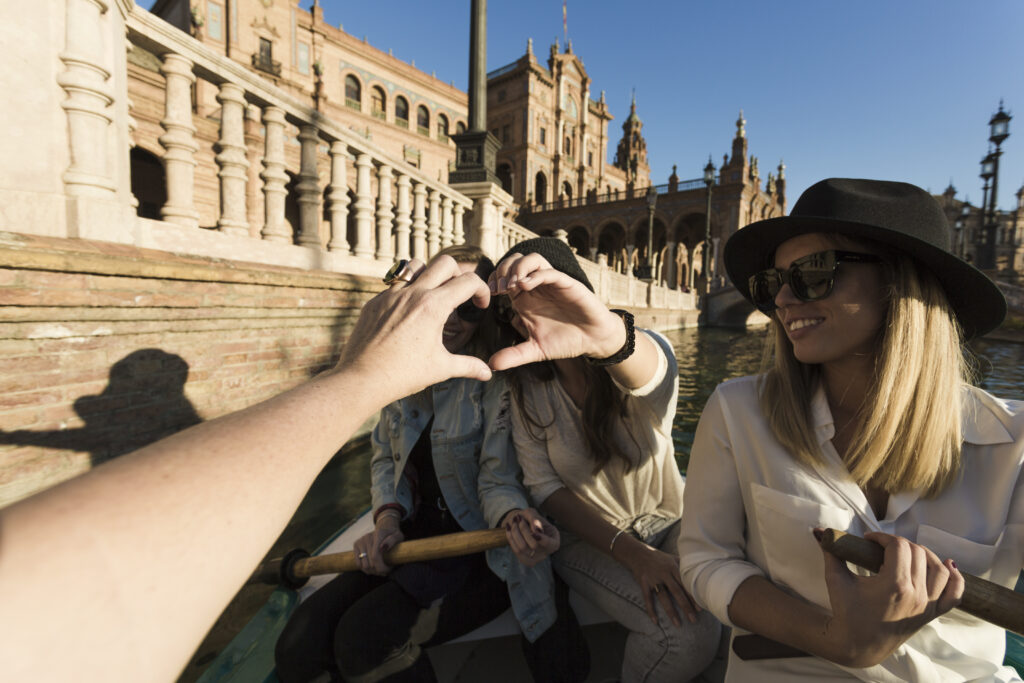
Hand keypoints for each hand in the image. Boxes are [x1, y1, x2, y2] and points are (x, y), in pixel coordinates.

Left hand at [337, 256, 492, 400]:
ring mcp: (390, 295)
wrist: (362, 379)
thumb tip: (488, 373)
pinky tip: (406, 315)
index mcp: (433, 306)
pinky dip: (406, 292)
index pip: (468, 282)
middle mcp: (412, 294)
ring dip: (429, 275)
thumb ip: (468, 366)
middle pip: (445, 263)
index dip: (481, 291)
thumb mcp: (441, 369)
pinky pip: (394, 285)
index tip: (480, 306)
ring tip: (432, 295)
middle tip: (459, 295)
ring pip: (416, 265)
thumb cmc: (403, 375)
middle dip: (459, 275)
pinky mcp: (374, 302)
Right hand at [352, 515, 404, 575]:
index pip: (375, 556)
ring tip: (379, 570)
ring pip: (364, 565)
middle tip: (386, 571)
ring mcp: (361, 541)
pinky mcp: (356, 544)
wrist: (384, 528)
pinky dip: (365, 569)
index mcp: (378, 534)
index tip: (388, 570)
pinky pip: (358, 563)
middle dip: (379, 571)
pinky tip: (372, 568)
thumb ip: (393, 540)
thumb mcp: (398, 535)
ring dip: (372, 571)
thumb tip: (383, 547)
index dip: (381, 567)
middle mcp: (368, 537)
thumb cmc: (393, 535)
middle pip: (370, 563)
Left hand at [487, 253, 625, 370]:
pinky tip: (525, 286)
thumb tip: (491, 365)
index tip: (489, 294)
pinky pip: (550, 271)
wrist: (593, 340)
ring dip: (518, 267)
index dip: (494, 279)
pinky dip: (535, 275)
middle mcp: (536, 286)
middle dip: (502, 270)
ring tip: (511, 285)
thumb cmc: (565, 341)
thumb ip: (514, 355)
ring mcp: (552, 283)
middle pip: (514, 261)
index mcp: (525, 298)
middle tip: (498, 289)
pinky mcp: (567, 284)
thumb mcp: (535, 350)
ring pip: (532, 259)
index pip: (504, 276)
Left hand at [502, 508, 559, 567]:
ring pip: (522, 548)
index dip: (542, 539)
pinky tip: (508, 528)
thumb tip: (535, 529)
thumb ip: (535, 520)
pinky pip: (515, 551)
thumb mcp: (534, 514)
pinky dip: (510, 538)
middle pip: (534, 545)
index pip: (548, 543)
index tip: (534, 532)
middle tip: (519, 518)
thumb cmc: (531, 518)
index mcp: (554, 542)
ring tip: (513, 522)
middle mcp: (546, 552)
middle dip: (524, 530)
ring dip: (515, 533)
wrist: (523, 525)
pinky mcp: (525, 560)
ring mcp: (536, 559)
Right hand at [614, 535, 698, 626]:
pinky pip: (647, 599)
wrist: (637, 553)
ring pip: (663, 597)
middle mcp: (664, 573)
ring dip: (671, 612)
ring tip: (678, 624)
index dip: (692, 596)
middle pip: (677, 592)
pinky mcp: (643, 583)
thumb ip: (684, 565)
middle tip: (693, 620)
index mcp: (673, 567)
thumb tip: (701, 572)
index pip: (685, 583)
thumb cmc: (659, 558)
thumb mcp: (672, 558)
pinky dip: (650, 610)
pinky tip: (656, 621)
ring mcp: (653, 579)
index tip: (700, 609)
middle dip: (685, 606)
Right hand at [819, 530, 963, 666]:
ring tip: (905, 554)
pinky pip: (954, 594)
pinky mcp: (932, 614)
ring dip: (923, 554)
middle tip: (881, 548)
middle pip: (917, 552)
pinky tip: (948, 565)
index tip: (869, 540)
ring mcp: (927, 606)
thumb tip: (819, 531)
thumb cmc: (847, 612)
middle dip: (898, 543)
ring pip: (939, 568)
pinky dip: (955, 578)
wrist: (859, 645)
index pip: (898, 546)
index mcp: (894, 586)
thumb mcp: (836, 580)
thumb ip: (831, 552)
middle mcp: (916, 595)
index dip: (882, 536)